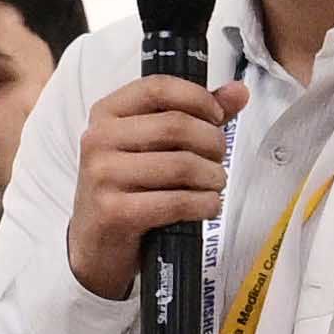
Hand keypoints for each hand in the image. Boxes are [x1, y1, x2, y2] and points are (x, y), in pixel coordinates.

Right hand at [60, 74, 247, 301]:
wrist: (95, 245)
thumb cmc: (129, 189)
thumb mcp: (152, 146)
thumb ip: (194, 115)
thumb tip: (238, 92)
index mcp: (106, 114)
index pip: (158, 87)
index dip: (198, 98)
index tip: (216, 117)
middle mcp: (99, 140)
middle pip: (175, 126)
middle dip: (212, 143)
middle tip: (219, 160)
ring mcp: (103, 176)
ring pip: (181, 165)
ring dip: (212, 177)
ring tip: (215, 184)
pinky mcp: (114, 212)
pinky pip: (176, 202)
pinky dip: (204, 204)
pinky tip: (208, 206)